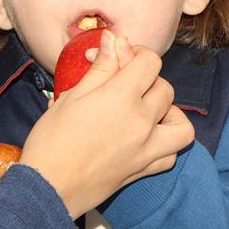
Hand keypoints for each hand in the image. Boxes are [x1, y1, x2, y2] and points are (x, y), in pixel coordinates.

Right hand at [19, 30, 193, 218]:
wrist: (47, 187)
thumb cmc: (51, 141)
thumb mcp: (71, 96)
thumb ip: (100, 68)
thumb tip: (112, 40)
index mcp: (121, 98)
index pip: (149, 62)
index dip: (135, 52)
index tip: (119, 55)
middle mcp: (141, 122)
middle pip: (165, 88)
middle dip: (147, 79)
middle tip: (122, 82)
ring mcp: (146, 149)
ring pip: (181, 124)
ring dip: (170, 112)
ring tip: (148, 111)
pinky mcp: (143, 170)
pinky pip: (171, 154)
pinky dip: (166, 143)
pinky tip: (146, 138)